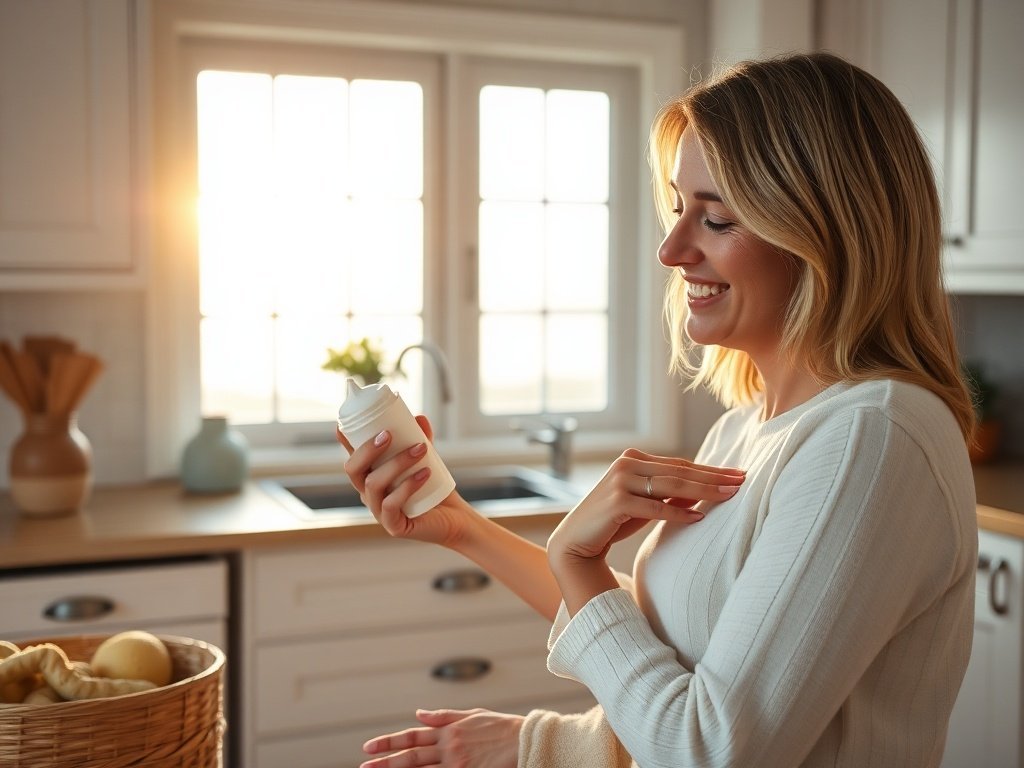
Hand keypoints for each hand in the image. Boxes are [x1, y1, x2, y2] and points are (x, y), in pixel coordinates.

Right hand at [338, 415, 476, 547]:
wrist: (454, 519)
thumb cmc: (436, 490)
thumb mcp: (427, 460)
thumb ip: (422, 439)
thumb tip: (419, 417)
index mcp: (371, 478)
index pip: (353, 457)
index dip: (345, 442)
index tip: (344, 424)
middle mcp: (369, 495)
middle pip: (353, 470)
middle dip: (367, 449)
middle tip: (388, 433)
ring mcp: (379, 512)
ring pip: (373, 484)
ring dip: (396, 463)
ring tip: (420, 449)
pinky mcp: (393, 526)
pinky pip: (391, 504)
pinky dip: (407, 486)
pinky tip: (424, 473)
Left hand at [360, 708, 522, 767]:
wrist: (523, 740)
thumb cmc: (500, 727)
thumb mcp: (470, 715)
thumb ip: (442, 716)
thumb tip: (418, 714)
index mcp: (448, 729)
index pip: (411, 736)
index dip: (389, 741)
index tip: (369, 747)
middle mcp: (448, 746)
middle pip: (410, 756)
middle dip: (385, 762)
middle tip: (364, 766)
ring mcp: (456, 763)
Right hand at [547, 449, 744, 611]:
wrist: (576, 541)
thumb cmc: (613, 521)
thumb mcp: (644, 503)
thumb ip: (669, 493)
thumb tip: (705, 490)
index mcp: (633, 458)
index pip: (680, 463)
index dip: (710, 469)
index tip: (737, 474)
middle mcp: (626, 464)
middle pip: (680, 471)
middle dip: (714, 477)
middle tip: (742, 481)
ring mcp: (620, 481)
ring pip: (671, 485)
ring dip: (704, 491)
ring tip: (729, 495)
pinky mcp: (616, 502)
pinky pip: (654, 508)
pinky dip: (677, 513)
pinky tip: (698, 518)